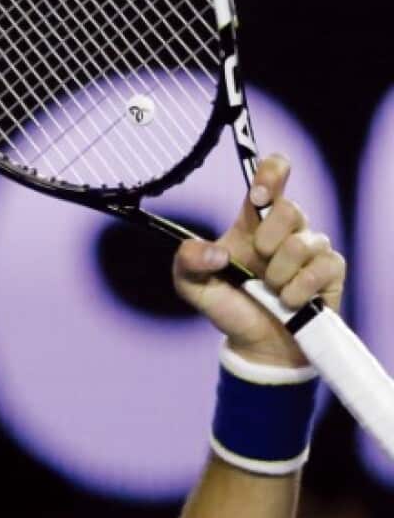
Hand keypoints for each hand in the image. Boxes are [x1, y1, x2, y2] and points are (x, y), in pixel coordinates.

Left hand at [172, 154, 346, 366]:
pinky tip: (287, 301)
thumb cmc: (227, 306)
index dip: (271, 173)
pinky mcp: (331, 270)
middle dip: (266, 240)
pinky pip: (319, 269)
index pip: (272, 176)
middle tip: (256, 261)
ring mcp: (312, 248)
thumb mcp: (191, 285)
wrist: (255, 344)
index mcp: (252, 222)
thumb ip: (187, 261)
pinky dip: (296, 291)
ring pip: (301, 244)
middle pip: (289, 208)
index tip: (259, 194)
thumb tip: (216, 252)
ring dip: (278, 274)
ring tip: (268, 289)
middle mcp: (286, 229)